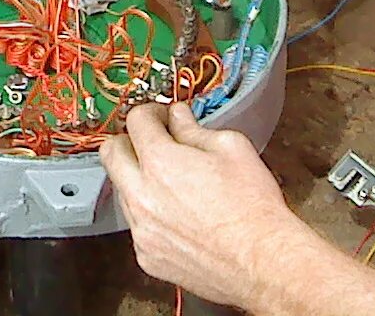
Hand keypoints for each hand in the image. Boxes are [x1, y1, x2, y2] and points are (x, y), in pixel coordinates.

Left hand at [101, 102, 294, 307]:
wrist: (263, 262)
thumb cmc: (254, 209)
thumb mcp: (232, 148)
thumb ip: (195, 129)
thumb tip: (179, 119)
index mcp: (160, 163)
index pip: (136, 121)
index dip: (152, 113)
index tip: (162, 118)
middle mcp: (142, 196)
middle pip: (110, 153)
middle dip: (130, 141)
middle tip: (152, 142)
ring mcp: (142, 230)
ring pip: (122, 191)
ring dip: (139, 180)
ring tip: (174, 185)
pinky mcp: (148, 256)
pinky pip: (137, 226)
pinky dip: (151, 216)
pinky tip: (179, 216)